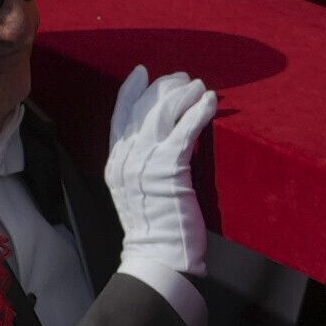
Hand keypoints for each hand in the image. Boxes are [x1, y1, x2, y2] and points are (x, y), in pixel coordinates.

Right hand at [99, 68, 217, 284]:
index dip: (130, 91)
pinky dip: (199, 111)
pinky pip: (185, 130)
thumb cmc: (155, 227)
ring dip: (182, 94)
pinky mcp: (169, 169)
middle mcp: (126, 159)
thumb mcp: (139, 189)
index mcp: (115, 163)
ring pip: (162, 113)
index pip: (119, 116)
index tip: (142, 71)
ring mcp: (145, 163)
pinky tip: (210, 101)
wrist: (158, 254)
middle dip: (164, 88)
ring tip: (199, 86)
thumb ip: (146, 162)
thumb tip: (170, 135)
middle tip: (184, 79)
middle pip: (142, 108)